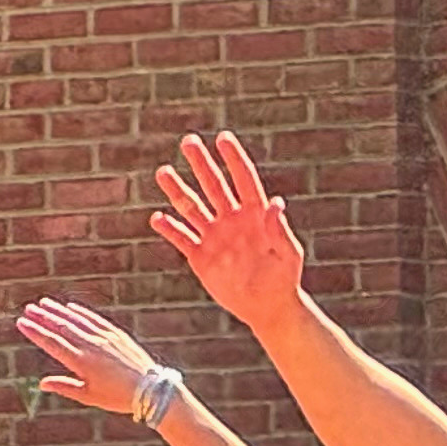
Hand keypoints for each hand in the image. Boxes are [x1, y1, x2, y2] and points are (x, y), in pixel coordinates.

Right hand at [19, 297, 171, 421]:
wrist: (151, 389)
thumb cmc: (117, 397)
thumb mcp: (88, 396)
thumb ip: (65, 386)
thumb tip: (42, 383)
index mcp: (81, 363)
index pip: (52, 343)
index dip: (36, 332)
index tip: (22, 322)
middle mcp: (91, 346)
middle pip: (62, 328)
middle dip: (43, 317)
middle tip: (28, 308)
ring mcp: (104, 338)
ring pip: (77, 320)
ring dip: (59, 311)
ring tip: (43, 303)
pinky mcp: (117, 334)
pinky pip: (95, 320)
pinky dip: (81, 313)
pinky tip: (70, 307)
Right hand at [151, 133, 311, 333]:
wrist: (268, 307)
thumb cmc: (285, 279)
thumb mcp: (288, 255)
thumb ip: (280, 230)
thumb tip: (276, 203)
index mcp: (254, 214)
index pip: (243, 179)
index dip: (234, 158)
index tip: (223, 138)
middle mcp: (231, 220)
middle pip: (213, 185)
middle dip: (201, 163)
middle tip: (188, 141)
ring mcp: (214, 237)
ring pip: (192, 208)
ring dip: (178, 190)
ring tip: (163, 171)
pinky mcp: (201, 257)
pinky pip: (182, 239)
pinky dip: (170, 229)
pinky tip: (157, 218)